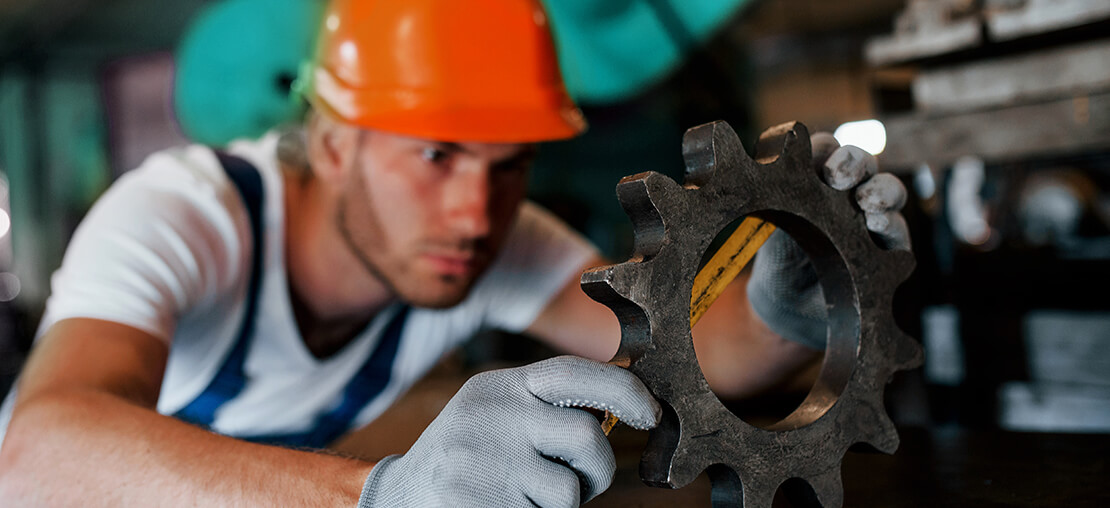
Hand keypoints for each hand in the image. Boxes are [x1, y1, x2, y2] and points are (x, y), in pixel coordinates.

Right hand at [357, 356, 660, 506]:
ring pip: (568, 493)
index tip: (651, 412)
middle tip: (579, 483)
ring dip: (560, 506)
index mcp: (501, 387)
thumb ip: (545, 409)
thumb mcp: (495, 414)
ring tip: (523, 497)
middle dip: (597, 470)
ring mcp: (485, 461)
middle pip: (587, 437)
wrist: (398, 499)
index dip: (624, 389)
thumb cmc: (466, 458)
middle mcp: (494, 415)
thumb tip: (618, 410)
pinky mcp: (479, 504)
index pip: (573, 373)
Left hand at [746, 133, 909, 349]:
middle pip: (861, 163)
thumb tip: (753, 178)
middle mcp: (847, 192)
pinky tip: (879, 227)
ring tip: (868, 203)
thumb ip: (769, 203)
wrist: (787, 305)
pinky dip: (892, 225)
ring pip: (887, 190)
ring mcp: (871, 216)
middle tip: (840, 177)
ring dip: (881, 190)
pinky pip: (898, 231)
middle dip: (855, 163)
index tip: (818, 159)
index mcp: (815, 177)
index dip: (825, 149)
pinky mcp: (891, 247)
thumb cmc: (775, 257)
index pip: (825, 150)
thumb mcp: (768, 227)